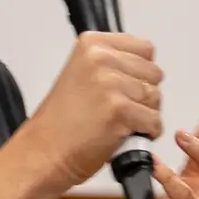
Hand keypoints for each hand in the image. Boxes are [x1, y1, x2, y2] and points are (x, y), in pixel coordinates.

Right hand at [22, 32, 161, 185]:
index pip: (144, 49)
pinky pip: (154, 121)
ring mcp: (111, 83)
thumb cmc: (61, 123)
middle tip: (120, 110)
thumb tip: (146, 68)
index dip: (140, 73)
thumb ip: (112, 64)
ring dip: (145, 116)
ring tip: (119, 123)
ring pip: (156, 98)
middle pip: (153, 74)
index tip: (124, 87)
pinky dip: (146, 134)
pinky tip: (124, 136)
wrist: (42, 153)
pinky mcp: (120, 110)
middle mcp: (101, 58)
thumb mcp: (82, 74)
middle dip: (143, 95)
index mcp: (92, 44)